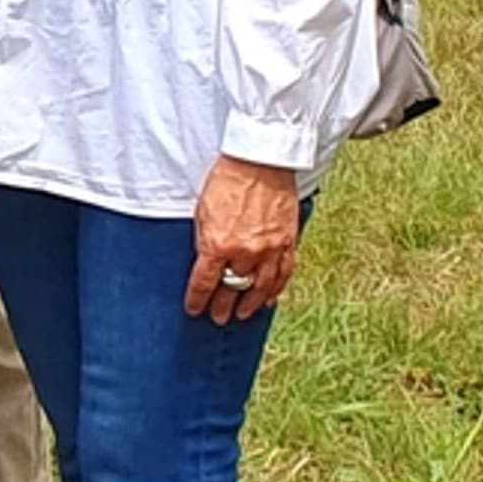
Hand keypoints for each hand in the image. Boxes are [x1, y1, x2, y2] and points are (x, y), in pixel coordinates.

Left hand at [188, 155, 301, 321]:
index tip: (194, 309)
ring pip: (260, 288)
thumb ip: (204, 241)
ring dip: (250, 304)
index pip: (205, 283)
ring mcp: (270, 250)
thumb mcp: (201, 213)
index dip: (198, 299)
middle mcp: (245, 252)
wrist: (259, 164)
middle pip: (233, 289)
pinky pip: (283, 275)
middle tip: (218, 317)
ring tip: (242, 314)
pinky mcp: (288, 243)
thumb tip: (205, 264)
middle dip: (223, 306)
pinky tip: (268, 300)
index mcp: (218, 244)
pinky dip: (275, 290)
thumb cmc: (225, 183)